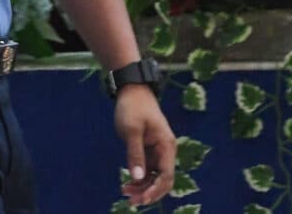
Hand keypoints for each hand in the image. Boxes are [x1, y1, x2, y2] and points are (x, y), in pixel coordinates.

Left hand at [115, 84, 175, 206]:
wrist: (132, 91)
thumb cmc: (133, 107)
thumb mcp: (131, 130)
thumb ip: (135, 154)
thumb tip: (138, 177)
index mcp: (166, 146)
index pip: (167, 175)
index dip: (156, 190)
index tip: (143, 199)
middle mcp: (166, 151)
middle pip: (162, 180)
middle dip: (149, 192)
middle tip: (131, 201)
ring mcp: (158, 151)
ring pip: (154, 176)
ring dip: (142, 186)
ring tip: (125, 193)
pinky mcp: (149, 150)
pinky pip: (148, 169)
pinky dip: (139, 177)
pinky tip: (127, 183)